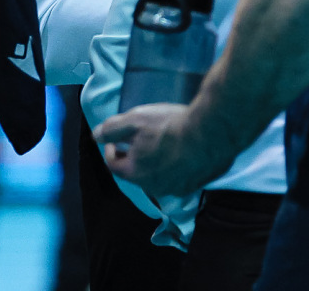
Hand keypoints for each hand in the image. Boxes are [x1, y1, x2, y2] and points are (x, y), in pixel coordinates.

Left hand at [93, 103, 233, 197]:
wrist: (211, 133)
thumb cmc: (171, 126)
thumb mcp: (135, 119)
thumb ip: (112, 128)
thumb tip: (96, 135)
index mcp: (135, 173)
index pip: (114, 165)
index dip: (111, 149)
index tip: (115, 139)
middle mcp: (154, 186)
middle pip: (137, 172)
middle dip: (135, 156)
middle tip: (141, 138)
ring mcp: (176, 188)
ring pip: (159, 176)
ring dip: (156, 162)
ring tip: (163, 142)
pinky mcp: (195, 185)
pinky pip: (179, 177)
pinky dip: (176, 166)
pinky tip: (183, 150)